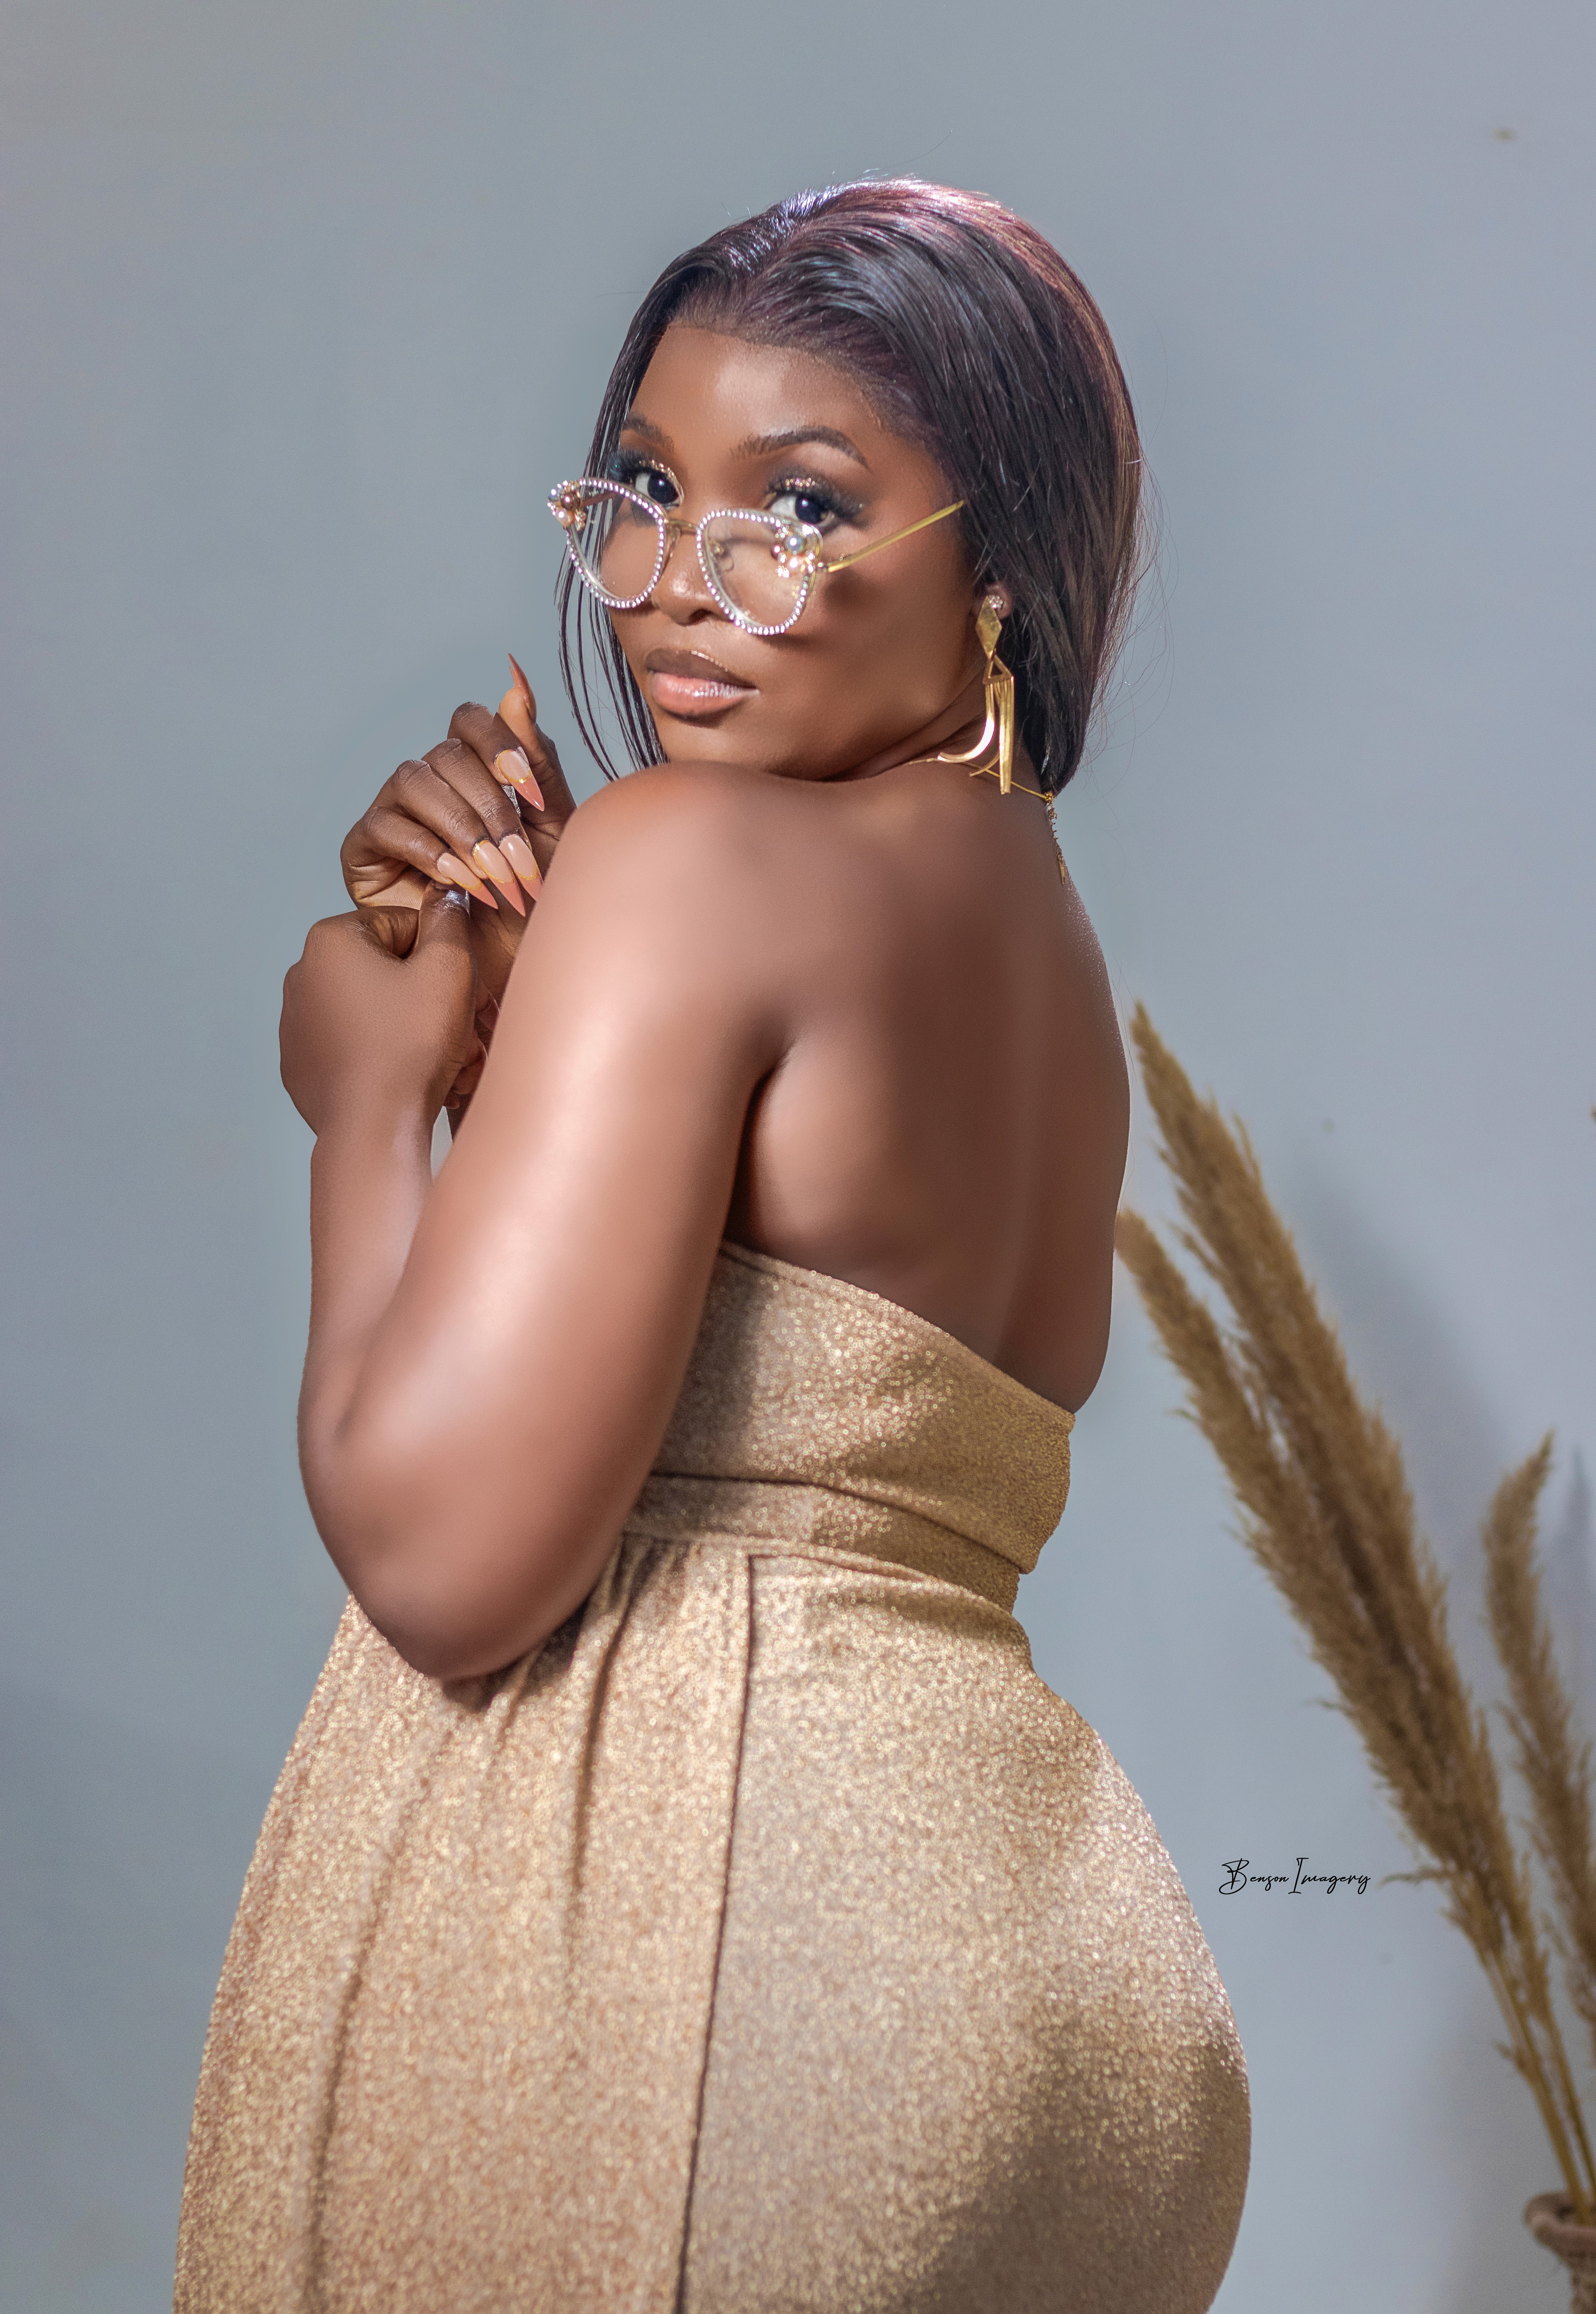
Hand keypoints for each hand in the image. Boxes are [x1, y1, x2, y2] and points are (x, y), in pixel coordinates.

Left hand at [280, 886, 480, 1137]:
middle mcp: (301, 973)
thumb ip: (450, 921)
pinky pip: (346, 1041)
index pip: (403, 926)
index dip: (439, 957)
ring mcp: (293, 1020)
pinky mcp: (297, 1060)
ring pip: (366, 1005)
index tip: (453, 992)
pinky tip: (393, 1072)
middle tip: (445, 1027)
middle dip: (420, 991)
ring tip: (423, 1053)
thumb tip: (449, 894)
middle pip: (383, 966)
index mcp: (330, 939)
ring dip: (399, 1020)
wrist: (372, 1128)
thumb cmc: (410, 1048)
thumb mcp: (449, 971)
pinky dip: (372, 1049)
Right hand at [340, 661, 576, 1010]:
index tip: (530, 792)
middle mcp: (430, 785)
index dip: (498, 745)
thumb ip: (536, 758)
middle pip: (446, 754)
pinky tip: (459, 886)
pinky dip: (429, 853)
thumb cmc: (534, 904)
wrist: (508, 971)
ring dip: (462, 831)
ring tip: (493, 879)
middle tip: (521, 863)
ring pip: (413, 781)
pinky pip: (385, 825)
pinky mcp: (364, 851)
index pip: (470, 720)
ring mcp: (393, 814)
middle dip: (491, 809)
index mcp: (474, 771)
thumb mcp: (553, 829)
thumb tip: (515, 679)